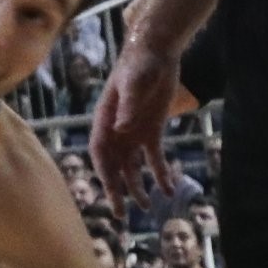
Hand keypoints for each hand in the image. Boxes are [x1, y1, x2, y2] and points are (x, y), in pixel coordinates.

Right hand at [88, 40, 186, 204]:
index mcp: (105, 117)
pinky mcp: (152, 130)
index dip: (103, 172)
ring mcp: (133, 131)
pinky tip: (168, 189)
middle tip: (122, 215)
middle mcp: (116, 128)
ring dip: (137, 186)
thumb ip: (127, 105)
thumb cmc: (140, 64)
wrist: (156, 52)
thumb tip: (120, 129)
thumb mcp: (135, 82)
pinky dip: (159, 174)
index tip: (111, 192)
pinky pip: (154, 157)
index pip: (99, 151)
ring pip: (131, 165)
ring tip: (147, 208)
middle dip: (116, 189)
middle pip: (112, 164)